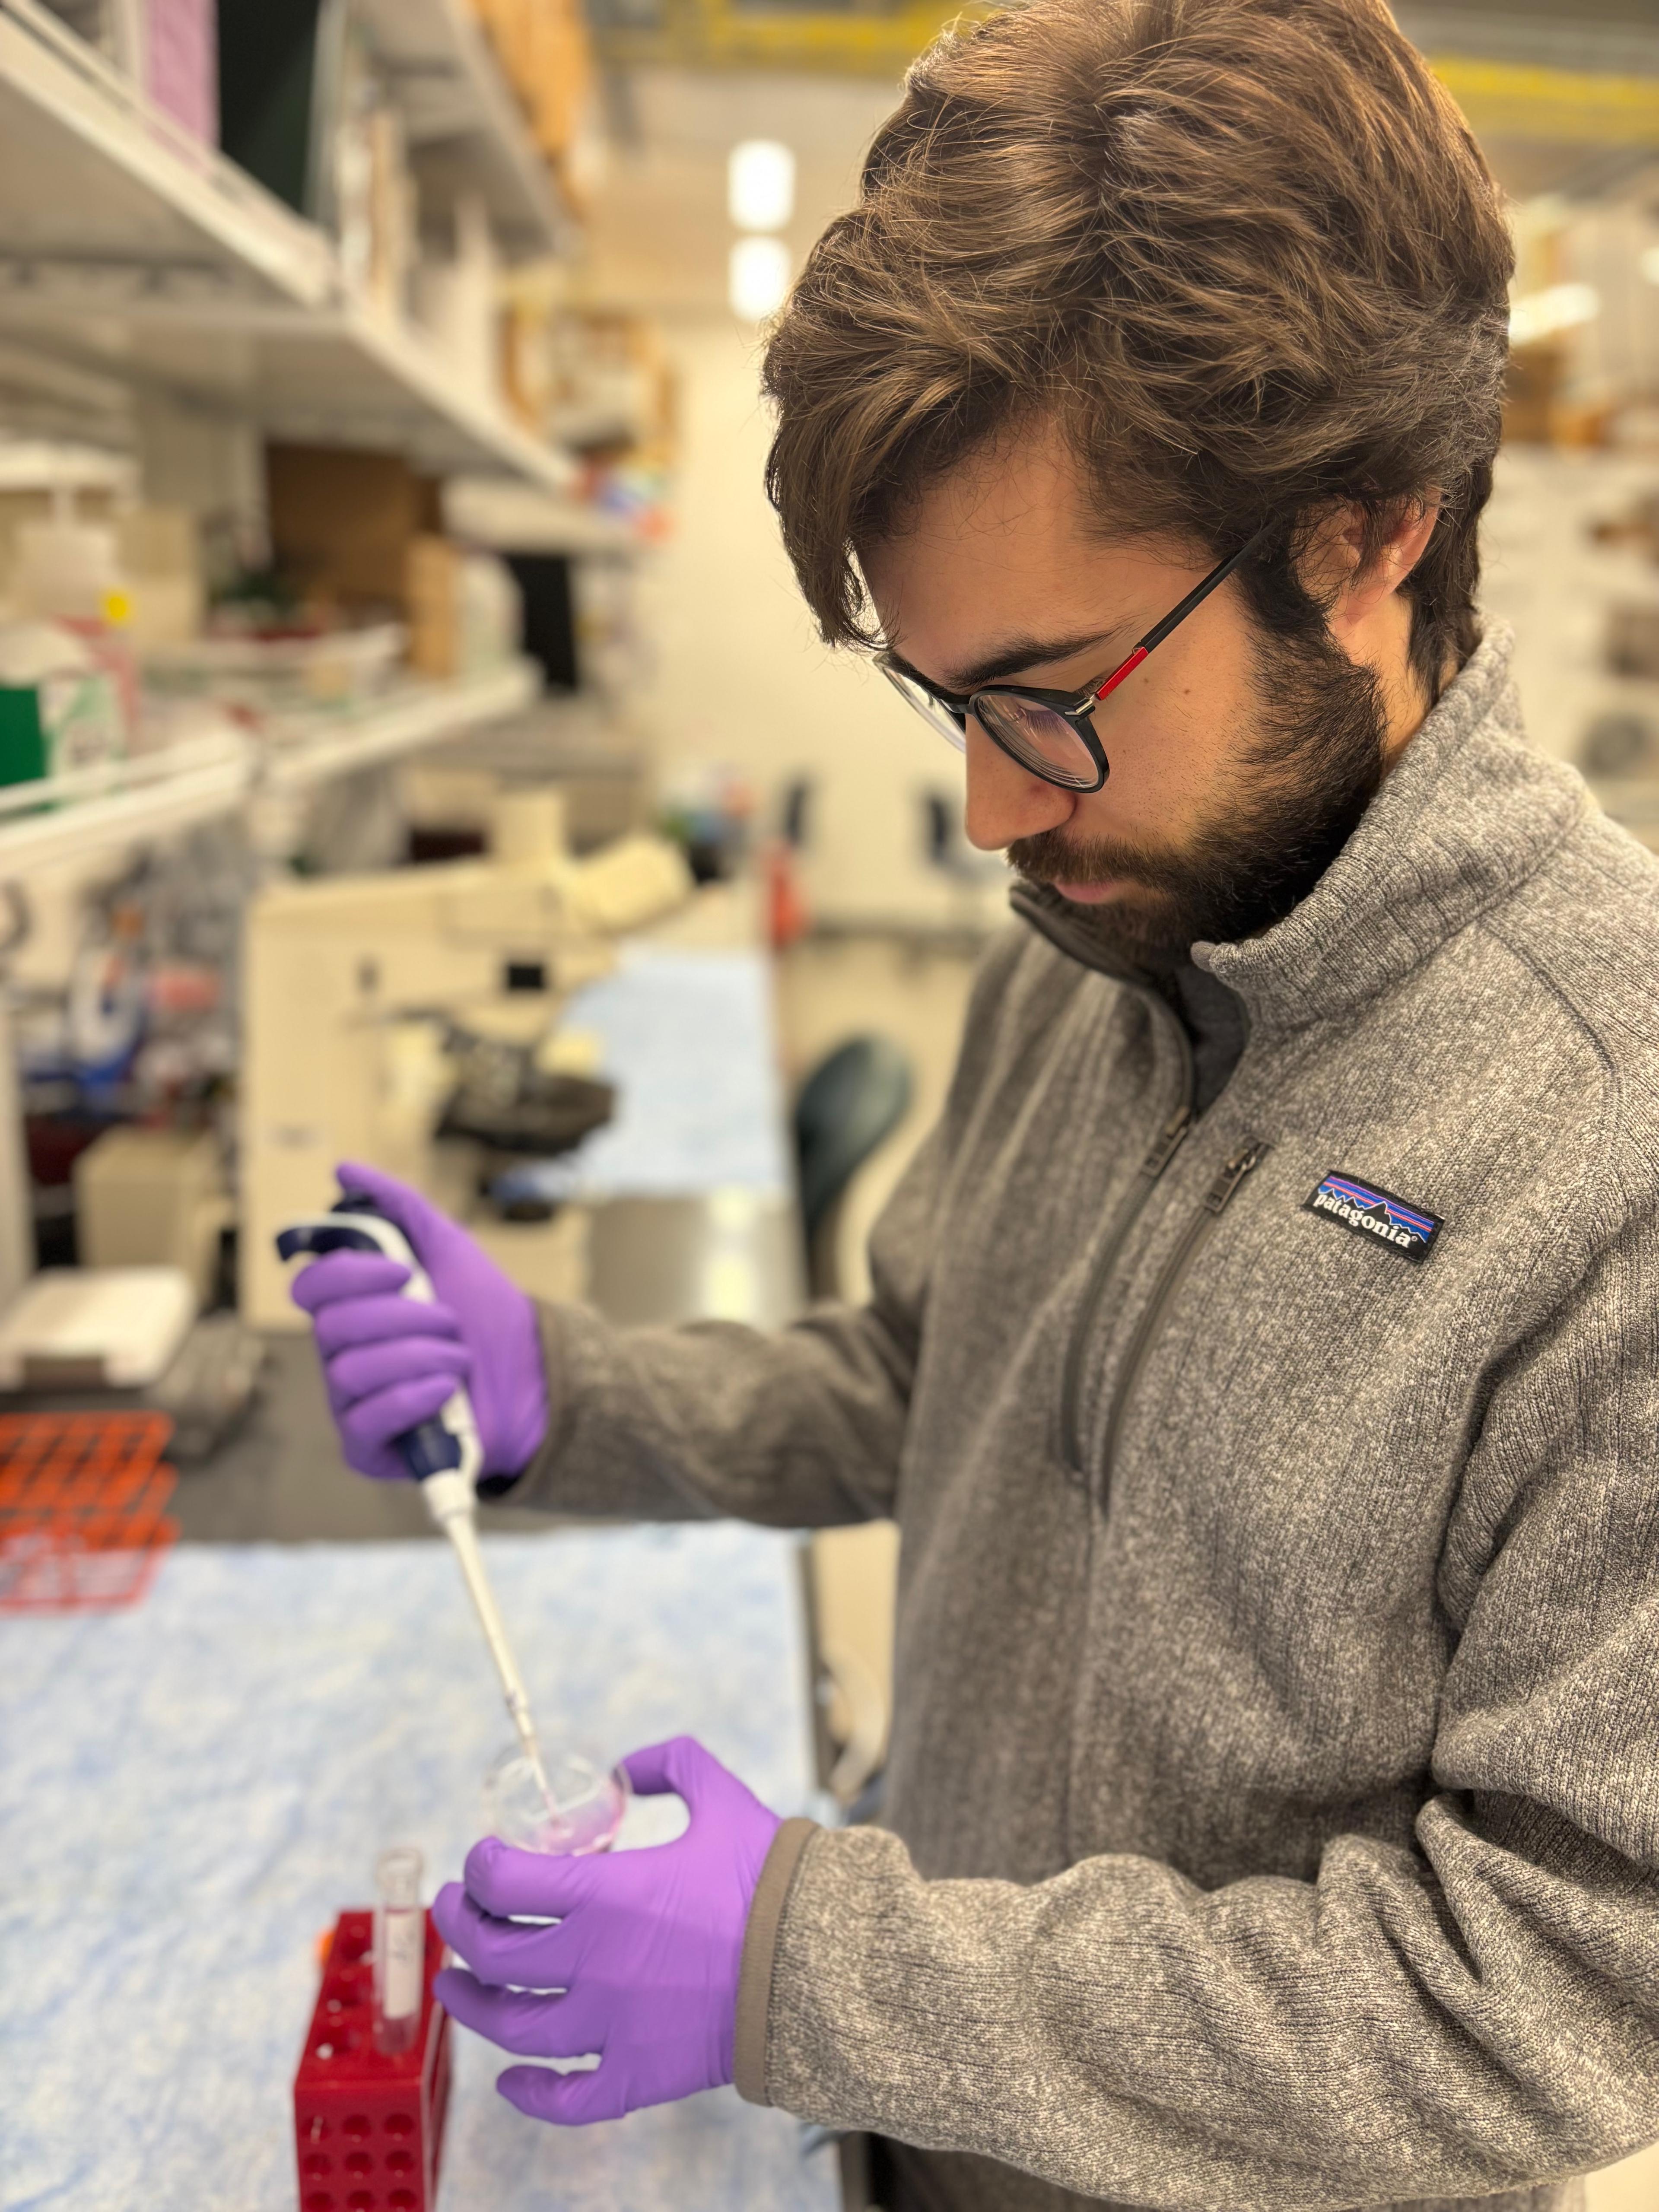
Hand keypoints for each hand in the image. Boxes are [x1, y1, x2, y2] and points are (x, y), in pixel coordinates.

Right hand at [289, 1160, 548, 1482]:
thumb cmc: (486, 1313)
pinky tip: (447, 1388)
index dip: (350, 1274)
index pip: (311, 1288)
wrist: (536, 1374)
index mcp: (352, 1310)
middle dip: (402, 1316)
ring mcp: (352, 1404)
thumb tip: (344, 1169)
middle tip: (448, 1317)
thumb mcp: (449, 1247)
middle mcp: (342, 1355)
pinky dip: (413, 1396)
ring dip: (419, 1355)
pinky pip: (366, 1419)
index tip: (404, 1269)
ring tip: (459, 1355)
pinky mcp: (369, 1447)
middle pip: (331, 1328)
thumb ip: (398, 1207)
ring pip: (351, 1371)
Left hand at [432, 1736, 781, 2123]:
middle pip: (491, 1951)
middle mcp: (592, 1962)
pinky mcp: (637, 2075)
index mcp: (604, 1893)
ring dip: (470, 2003)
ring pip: (510, 2025)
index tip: (479, 1861)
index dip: (477, 1867)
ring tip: (454, 1985)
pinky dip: (529, 2094)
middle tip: (454, 1910)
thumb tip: (623, 1767)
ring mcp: (610, 2026)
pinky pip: (566, 2098)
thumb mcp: (719, 1795)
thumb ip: (668, 1764)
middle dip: (459, 1925)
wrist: (823, 1961)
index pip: (501, 1880)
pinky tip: (509, 2079)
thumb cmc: (770, 1879)